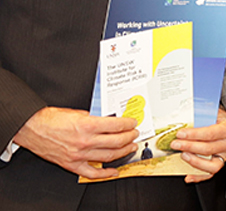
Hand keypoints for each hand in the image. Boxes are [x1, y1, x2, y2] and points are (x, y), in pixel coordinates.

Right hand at [12, 106, 137, 178]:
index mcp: (87, 125)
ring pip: (108, 156)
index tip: (133, 123)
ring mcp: (79, 155)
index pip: (116, 126)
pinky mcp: (71, 164)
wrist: (31, 128)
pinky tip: (114, 171)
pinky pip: (92, 173)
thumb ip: (93, 117)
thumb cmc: (49, 119)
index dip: (128, 124)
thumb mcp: (76, 112)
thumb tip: (107, 120)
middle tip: (134, 134)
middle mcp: (85, 141)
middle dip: (130, 137)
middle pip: (116, 141)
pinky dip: (105, 174)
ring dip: (123, 152)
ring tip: (130, 147)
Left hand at [173, 107, 225, 182]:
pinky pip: (210, 174)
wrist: (224, 122)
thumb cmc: (217, 117)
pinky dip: (198, 177)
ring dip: (195, 161)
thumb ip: (202, 113)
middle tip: (175, 144)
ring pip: (212, 165)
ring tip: (183, 155)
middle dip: (190, 146)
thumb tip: (186, 114)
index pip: (211, 133)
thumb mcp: (213, 111)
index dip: (195, 134)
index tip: (180, 134)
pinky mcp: (220, 163)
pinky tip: (188, 176)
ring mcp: (225, 155)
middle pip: (209, 148)